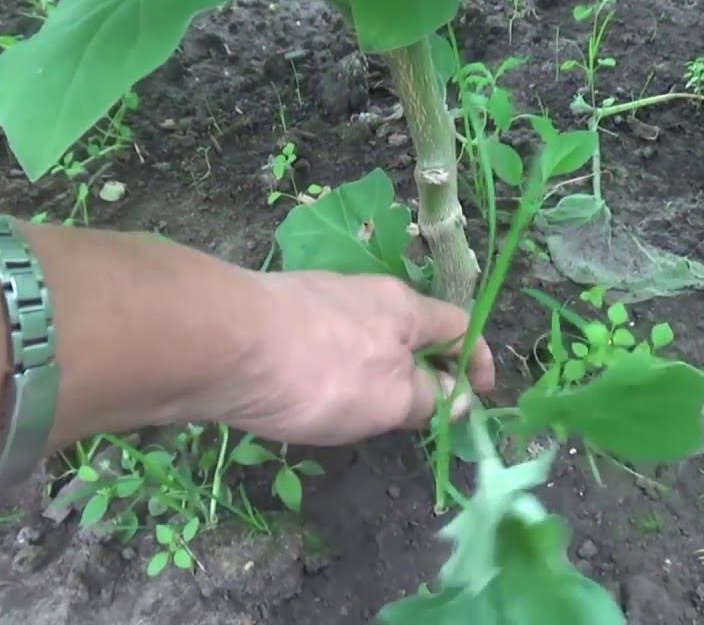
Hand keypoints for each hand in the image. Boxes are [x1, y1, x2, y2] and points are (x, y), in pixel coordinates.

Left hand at [205, 271, 495, 445]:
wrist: (222, 343)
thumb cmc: (322, 373)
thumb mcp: (390, 399)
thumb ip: (428, 399)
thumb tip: (454, 397)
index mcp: (404, 307)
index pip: (458, 326)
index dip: (477, 360)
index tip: (481, 395)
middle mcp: (363, 292)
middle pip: (407, 330)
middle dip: (418, 368)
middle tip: (416, 413)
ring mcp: (315, 298)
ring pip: (361, 336)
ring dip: (372, 370)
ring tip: (358, 412)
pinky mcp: (274, 313)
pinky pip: (321, 342)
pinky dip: (331, 368)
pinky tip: (307, 395)